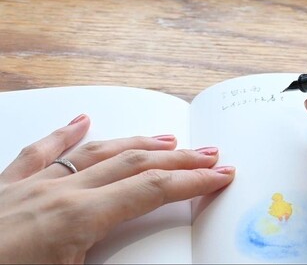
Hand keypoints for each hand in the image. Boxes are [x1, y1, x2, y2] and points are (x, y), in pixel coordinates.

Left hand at [0, 114, 234, 263]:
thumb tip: (155, 264)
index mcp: (74, 221)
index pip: (151, 190)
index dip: (193, 181)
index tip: (222, 175)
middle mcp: (56, 193)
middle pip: (134, 163)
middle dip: (180, 157)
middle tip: (212, 154)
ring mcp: (28, 186)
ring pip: (96, 151)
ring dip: (138, 142)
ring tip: (168, 136)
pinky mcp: (4, 188)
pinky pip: (39, 151)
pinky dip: (66, 133)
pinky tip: (82, 119)